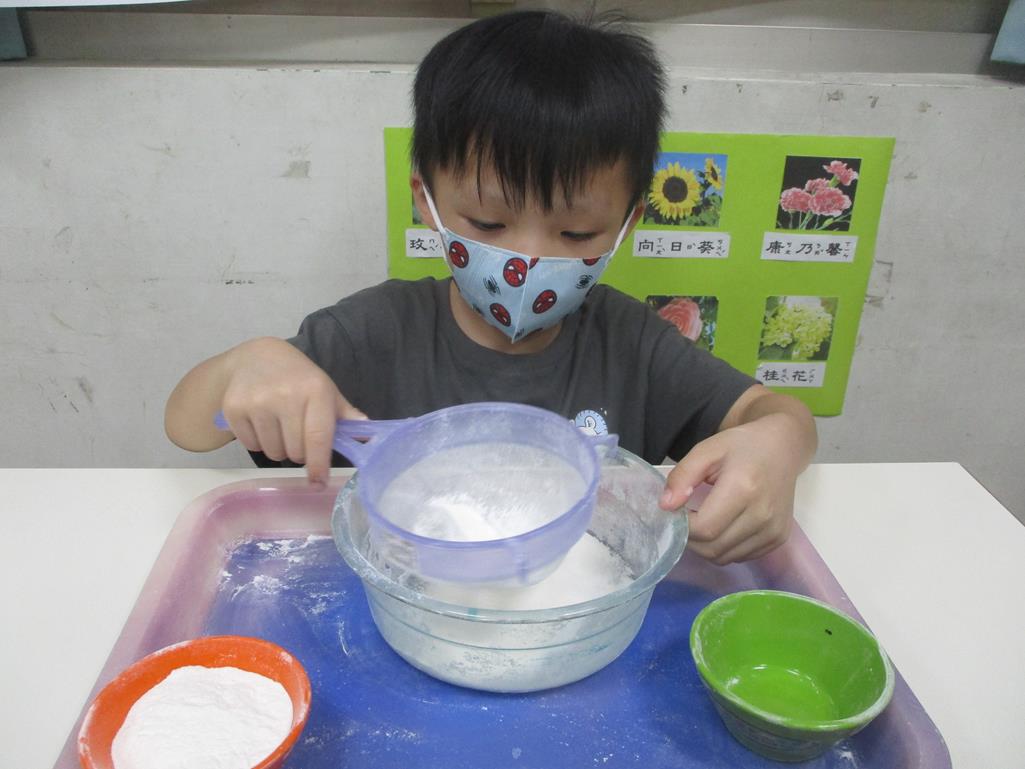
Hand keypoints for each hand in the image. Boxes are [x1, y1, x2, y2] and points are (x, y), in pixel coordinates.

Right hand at [220, 338, 365, 486]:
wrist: (257, 357)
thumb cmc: (299, 378)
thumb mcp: (326, 390)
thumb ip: (345, 415)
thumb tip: (368, 435)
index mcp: (315, 390)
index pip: (318, 437)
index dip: (319, 464)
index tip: (318, 482)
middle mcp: (285, 395)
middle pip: (295, 452)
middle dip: (299, 452)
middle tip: (297, 433)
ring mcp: (257, 401)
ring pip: (273, 452)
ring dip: (279, 448)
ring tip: (278, 425)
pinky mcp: (233, 408)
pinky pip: (251, 446)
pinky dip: (258, 442)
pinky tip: (261, 421)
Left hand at [660, 413, 807, 563]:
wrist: (782, 448)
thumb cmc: (741, 446)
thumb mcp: (706, 450)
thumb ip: (682, 476)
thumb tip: (665, 507)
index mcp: (743, 489)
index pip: (704, 529)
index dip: (682, 526)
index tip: (676, 512)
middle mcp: (762, 515)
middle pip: (713, 548)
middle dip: (691, 539)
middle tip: (687, 518)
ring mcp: (773, 530)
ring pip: (725, 557)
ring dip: (706, 546)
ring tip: (704, 521)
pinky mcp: (778, 538)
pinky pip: (740, 557)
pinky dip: (725, 548)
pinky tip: (723, 526)